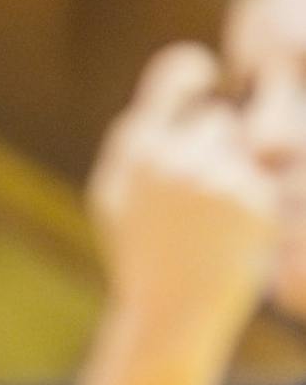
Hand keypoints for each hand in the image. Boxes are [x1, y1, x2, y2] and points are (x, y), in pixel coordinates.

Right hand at [86, 40, 275, 352]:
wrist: (170, 313)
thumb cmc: (142, 253)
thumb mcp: (116, 193)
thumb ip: (140, 137)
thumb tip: (185, 72)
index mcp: (134, 148)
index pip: (177, 72)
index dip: (194, 71)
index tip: (207, 80)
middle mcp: (173, 156)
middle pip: (219, 118)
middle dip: (217, 146)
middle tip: (201, 193)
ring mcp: (216, 177)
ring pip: (249, 147)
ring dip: (240, 172)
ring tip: (215, 216)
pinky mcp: (255, 200)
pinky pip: (268, 177)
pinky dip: (257, 199)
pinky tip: (233, 231)